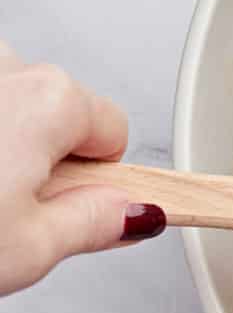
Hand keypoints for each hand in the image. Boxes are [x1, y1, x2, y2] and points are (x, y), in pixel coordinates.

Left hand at [0, 42, 162, 295]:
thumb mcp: (30, 248)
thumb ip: (95, 224)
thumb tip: (139, 213)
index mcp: (52, 99)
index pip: (114, 131)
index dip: (97, 177)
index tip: (67, 206)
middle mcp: (7, 64)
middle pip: (56, 111)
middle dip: (38, 156)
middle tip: (2, 210)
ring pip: (7, 99)